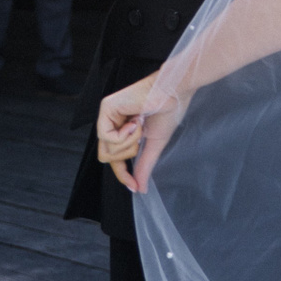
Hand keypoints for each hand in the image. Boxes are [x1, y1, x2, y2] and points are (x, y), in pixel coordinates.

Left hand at [97, 71, 190, 193]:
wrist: (175, 92)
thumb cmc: (169, 111)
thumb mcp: (154, 144)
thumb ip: (144, 165)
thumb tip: (140, 189)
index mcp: (123, 130)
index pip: (115, 158)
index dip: (124, 174)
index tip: (135, 187)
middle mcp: (112, 122)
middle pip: (107, 156)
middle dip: (128, 152)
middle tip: (142, 136)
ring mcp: (107, 115)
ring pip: (107, 148)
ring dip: (129, 142)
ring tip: (141, 124)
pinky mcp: (106, 108)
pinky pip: (107, 136)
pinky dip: (124, 134)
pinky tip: (136, 121)